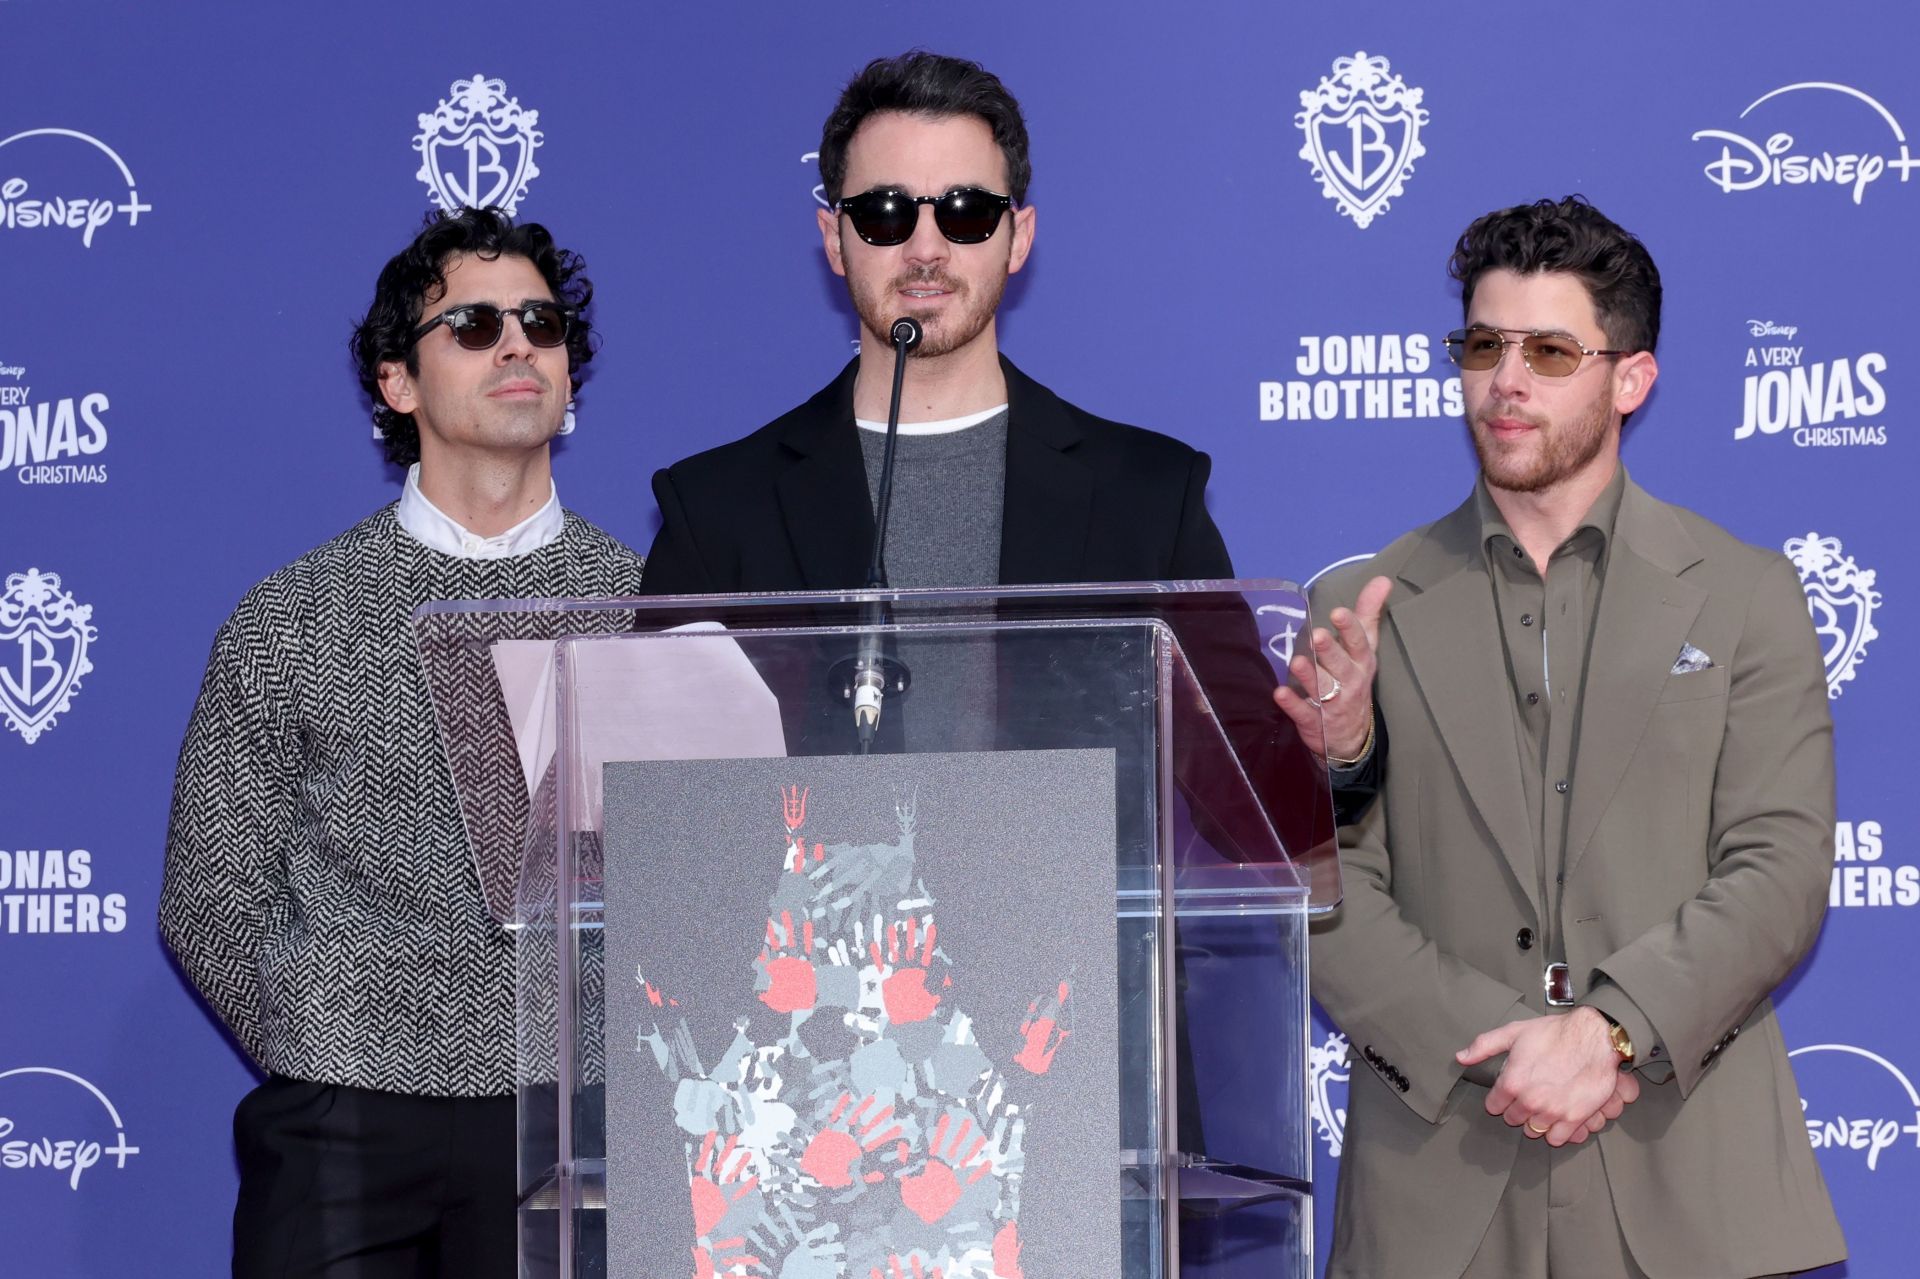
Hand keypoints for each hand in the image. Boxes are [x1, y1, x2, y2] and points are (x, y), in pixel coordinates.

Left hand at [1273, 575, 1389, 762]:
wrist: (1353, 736)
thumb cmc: (1355, 679)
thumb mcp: (1365, 647)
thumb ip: (1368, 613)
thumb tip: (1382, 579)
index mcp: (1361, 662)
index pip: (1358, 643)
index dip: (1349, 628)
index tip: (1338, 612)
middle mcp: (1350, 682)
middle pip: (1340, 666)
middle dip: (1329, 651)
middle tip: (1317, 636)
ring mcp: (1333, 704)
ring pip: (1322, 689)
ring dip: (1309, 676)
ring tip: (1296, 662)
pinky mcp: (1316, 723)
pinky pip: (1304, 713)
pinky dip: (1292, 704)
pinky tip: (1280, 693)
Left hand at [1457, 1008, 1631, 1146]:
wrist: (1595, 1037)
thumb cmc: (1555, 1033)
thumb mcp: (1514, 1033)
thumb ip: (1484, 1046)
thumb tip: (1461, 1057)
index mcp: (1512, 1082)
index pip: (1493, 1106)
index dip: (1499, 1098)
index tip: (1507, 1093)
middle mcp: (1530, 1101)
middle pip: (1513, 1120)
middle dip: (1517, 1109)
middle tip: (1528, 1096)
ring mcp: (1553, 1112)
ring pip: (1534, 1131)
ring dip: (1536, 1121)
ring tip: (1543, 1105)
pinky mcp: (1575, 1119)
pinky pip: (1557, 1139)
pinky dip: (1557, 1131)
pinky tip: (1558, 1117)